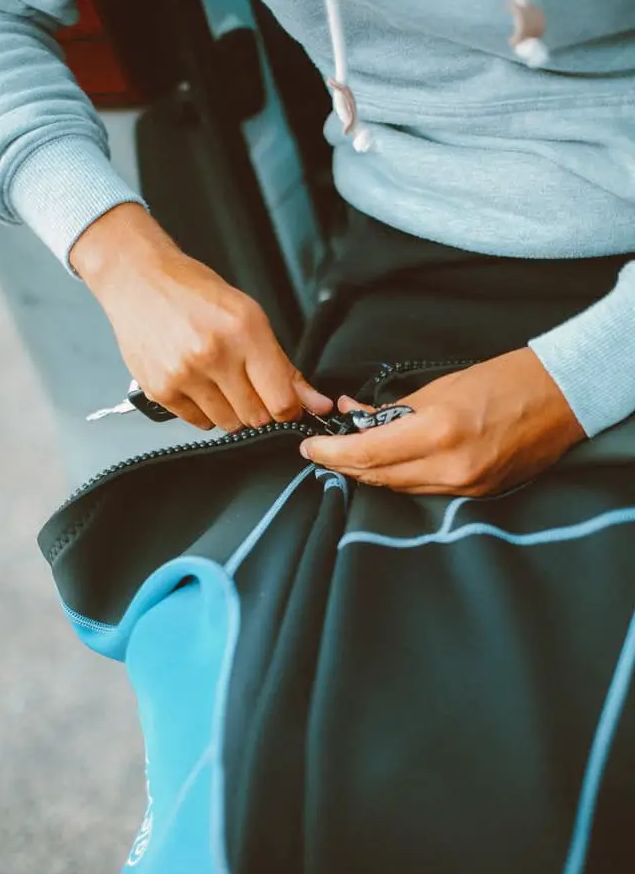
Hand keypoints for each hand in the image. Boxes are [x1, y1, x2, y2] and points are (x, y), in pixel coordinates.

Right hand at [71, 204, 331, 430]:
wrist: (138, 281)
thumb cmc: (195, 293)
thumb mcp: (249, 316)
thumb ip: (283, 365)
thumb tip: (315, 402)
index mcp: (244, 332)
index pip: (281, 400)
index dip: (290, 409)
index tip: (288, 405)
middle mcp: (214, 355)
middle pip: (256, 417)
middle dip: (261, 409)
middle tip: (250, 386)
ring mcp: (184, 375)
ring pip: (228, 424)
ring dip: (233, 411)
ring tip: (221, 381)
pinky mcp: (161, 389)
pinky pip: (199, 422)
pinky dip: (206, 411)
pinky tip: (199, 384)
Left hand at [299, 348, 585, 495]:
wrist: (562, 397)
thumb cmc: (506, 380)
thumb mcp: (441, 386)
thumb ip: (394, 409)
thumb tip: (357, 416)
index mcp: (439, 432)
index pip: (367, 454)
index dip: (332, 453)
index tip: (310, 446)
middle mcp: (450, 467)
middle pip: (377, 477)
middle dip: (344, 464)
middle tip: (322, 451)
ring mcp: (465, 486)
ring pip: (398, 488)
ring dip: (370, 472)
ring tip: (350, 454)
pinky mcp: (477, 494)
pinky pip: (424, 491)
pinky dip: (401, 477)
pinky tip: (389, 462)